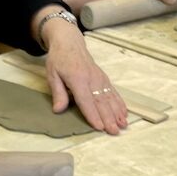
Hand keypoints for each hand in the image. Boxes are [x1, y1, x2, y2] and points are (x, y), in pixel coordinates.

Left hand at [42, 20, 126, 134]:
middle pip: (101, 102)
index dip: (93, 114)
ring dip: (117, 113)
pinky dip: (120, 104)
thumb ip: (57, 93)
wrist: (70, 43)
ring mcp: (100, 78)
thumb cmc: (59, 60)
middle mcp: (92, 79)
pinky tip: (124, 113)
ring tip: (123, 125)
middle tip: (114, 132)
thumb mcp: (52, 75)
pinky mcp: (104, 78)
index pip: (86, 100)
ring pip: (110, 98)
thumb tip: (58, 110)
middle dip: (108, 118)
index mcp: (77, 79)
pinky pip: (113, 93)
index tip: (99, 127)